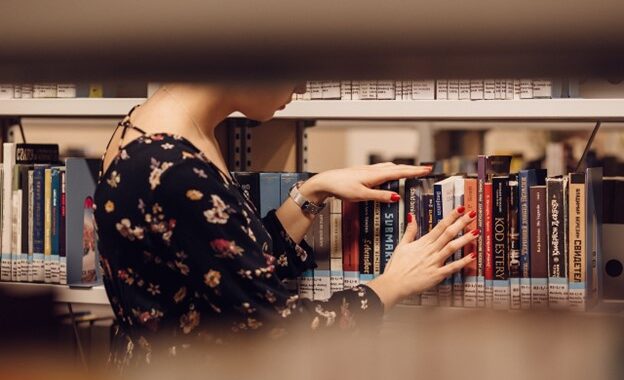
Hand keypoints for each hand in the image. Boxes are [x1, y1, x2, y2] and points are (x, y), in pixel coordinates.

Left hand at [299, 163, 431, 203]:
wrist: (326, 182)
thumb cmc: (341, 187)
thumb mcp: (362, 195)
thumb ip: (380, 196)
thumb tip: (397, 197)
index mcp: (375, 175)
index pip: (400, 172)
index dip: (415, 171)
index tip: (427, 170)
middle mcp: (373, 170)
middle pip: (397, 168)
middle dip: (412, 169)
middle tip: (425, 169)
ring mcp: (368, 170)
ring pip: (390, 167)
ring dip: (402, 168)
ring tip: (411, 171)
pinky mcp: (363, 172)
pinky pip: (382, 169)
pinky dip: (391, 169)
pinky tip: (389, 173)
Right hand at [367, 206, 478, 310]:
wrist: (393, 283)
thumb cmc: (396, 266)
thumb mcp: (402, 245)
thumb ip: (410, 230)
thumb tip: (411, 215)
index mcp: (423, 243)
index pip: (439, 226)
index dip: (451, 217)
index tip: (460, 209)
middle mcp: (430, 250)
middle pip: (448, 234)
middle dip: (461, 223)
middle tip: (472, 214)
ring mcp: (434, 262)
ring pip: (452, 248)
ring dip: (464, 239)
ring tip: (476, 232)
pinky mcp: (436, 275)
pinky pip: (451, 267)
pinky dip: (462, 262)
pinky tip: (472, 256)